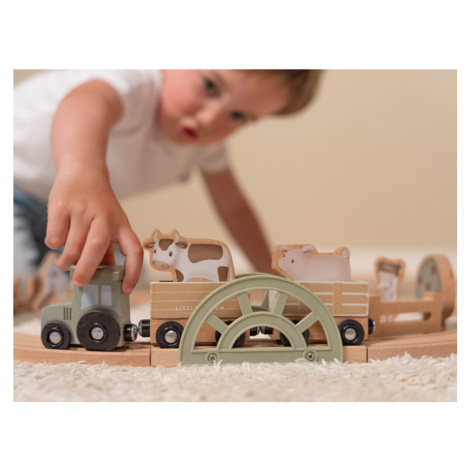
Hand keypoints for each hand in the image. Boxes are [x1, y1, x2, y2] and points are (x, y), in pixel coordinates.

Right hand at [45, 167, 142, 293]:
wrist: (83, 171)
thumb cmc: (98, 204)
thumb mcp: (111, 223)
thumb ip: (108, 248)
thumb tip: (106, 275)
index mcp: (121, 224)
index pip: (133, 250)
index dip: (133, 271)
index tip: (125, 289)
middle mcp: (104, 216)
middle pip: (97, 245)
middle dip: (87, 268)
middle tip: (79, 282)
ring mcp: (82, 209)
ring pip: (73, 244)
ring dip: (66, 261)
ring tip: (64, 264)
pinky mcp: (61, 205)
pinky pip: (55, 236)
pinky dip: (54, 245)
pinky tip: (58, 241)